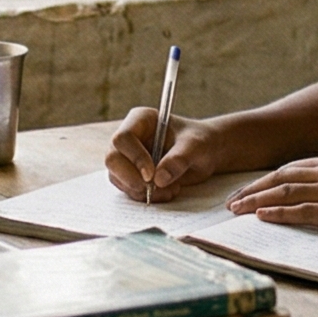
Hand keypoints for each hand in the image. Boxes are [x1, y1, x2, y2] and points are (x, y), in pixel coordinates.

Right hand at [106, 107, 224, 200]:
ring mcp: (127, 156)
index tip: (151, 175)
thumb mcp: (195, 147)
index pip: (123, 138)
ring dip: (140, 190)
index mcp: (141, 120)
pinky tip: (167, 192)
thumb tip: (158, 179)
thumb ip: (179, 159)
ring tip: (170, 190)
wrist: (204, 154)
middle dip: (131, 178)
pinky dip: (144, 196)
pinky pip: (127, 188)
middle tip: (153, 189)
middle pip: (112, 159)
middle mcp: (129, 137)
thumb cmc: (200, 142)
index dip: (134, 158)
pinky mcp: (131, 174)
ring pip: (117, 177)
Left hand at [223, 155, 317, 247]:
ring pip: (284, 193)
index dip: (262, 181)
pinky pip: (300, 212)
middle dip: (251, 190)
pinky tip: (261, 217)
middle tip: (230, 203)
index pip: (287, 168)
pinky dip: (277, 214)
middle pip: (279, 178)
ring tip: (237, 211)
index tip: (244, 191)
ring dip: (256, 202)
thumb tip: (300, 194)